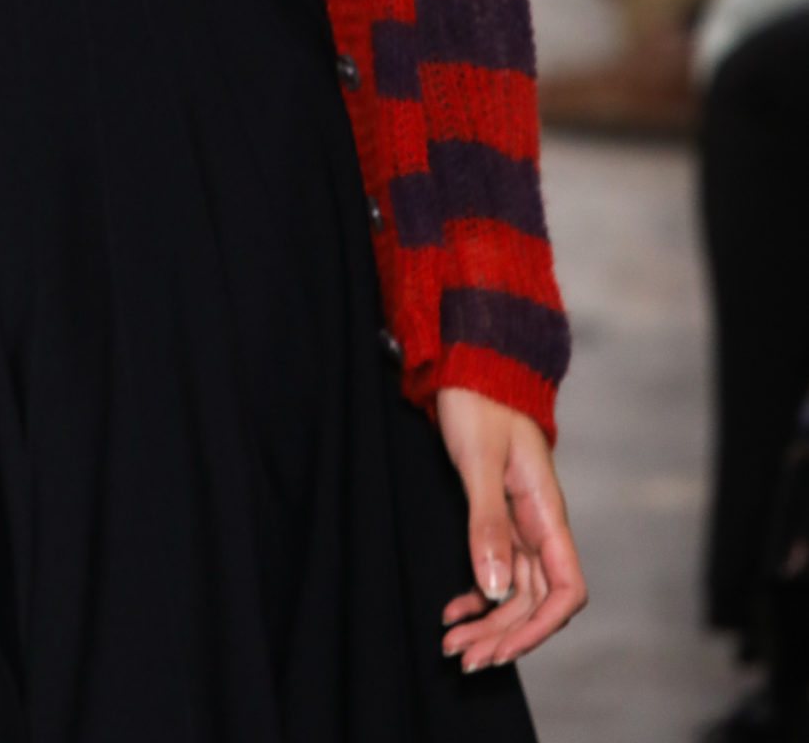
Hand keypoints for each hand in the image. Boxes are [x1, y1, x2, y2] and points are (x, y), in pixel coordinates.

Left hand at [436, 386, 586, 669]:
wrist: (471, 362)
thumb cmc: (479, 402)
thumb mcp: (479, 462)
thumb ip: (488, 524)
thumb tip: (498, 590)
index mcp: (547, 512)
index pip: (566, 589)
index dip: (541, 627)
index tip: (502, 646)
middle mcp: (539, 524)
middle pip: (536, 601)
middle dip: (504, 634)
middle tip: (463, 657)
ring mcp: (520, 522)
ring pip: (514, 590)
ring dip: (488, 622)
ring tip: (452, 644)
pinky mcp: (498, 515)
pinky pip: (497, 569)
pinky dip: (478, 594)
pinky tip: (454, 609)